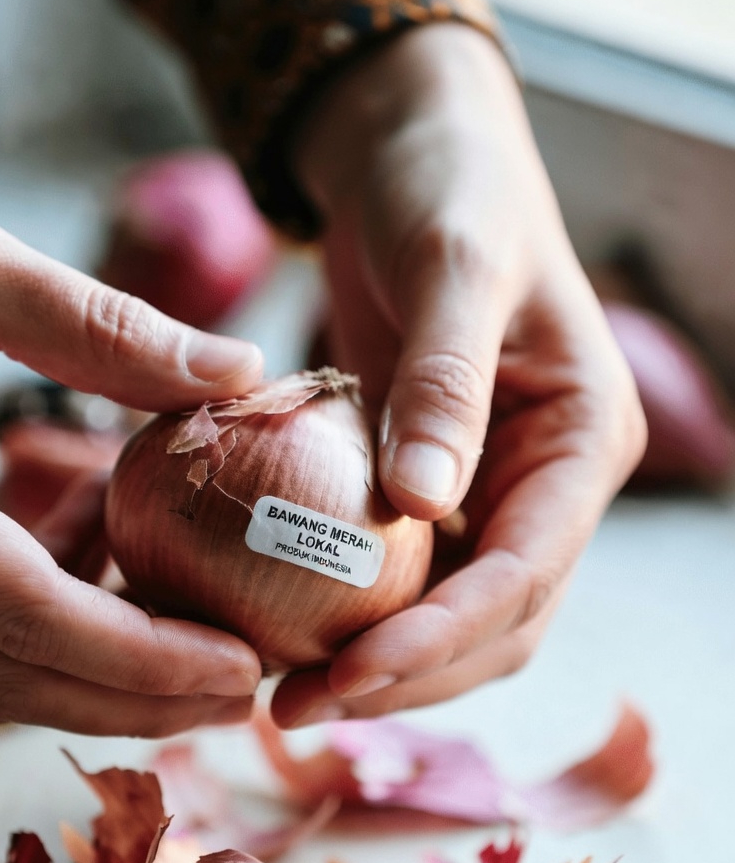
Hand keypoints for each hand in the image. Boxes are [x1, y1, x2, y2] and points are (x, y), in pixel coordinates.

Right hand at [0, 191, 263, 734]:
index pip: (24, 613)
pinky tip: (106, 565)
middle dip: (134, 700)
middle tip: (241, 692)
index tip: (241, 664)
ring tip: (198, 652)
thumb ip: (93, 325)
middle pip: (4, 676)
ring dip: (92, 680)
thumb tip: (238, 372)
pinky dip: (42, 627)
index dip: (143, 658)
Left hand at [272, 23, 645, 726]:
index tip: (348, 675)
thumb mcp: (453, 269)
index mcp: (584, 439)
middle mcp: (547, 482)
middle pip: (495, 622)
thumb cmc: (446, 190)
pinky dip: (347, 612)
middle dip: (404, 676)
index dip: (443, 637)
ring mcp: (489, 491)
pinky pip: (395, 574)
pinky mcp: (428, 489)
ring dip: (374, 663)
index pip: (528, 571)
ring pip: (447, 616)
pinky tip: (279, 628)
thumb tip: (425, 505)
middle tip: (295, 707)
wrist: (409, 155)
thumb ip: (447, 384)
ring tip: (281, 692)